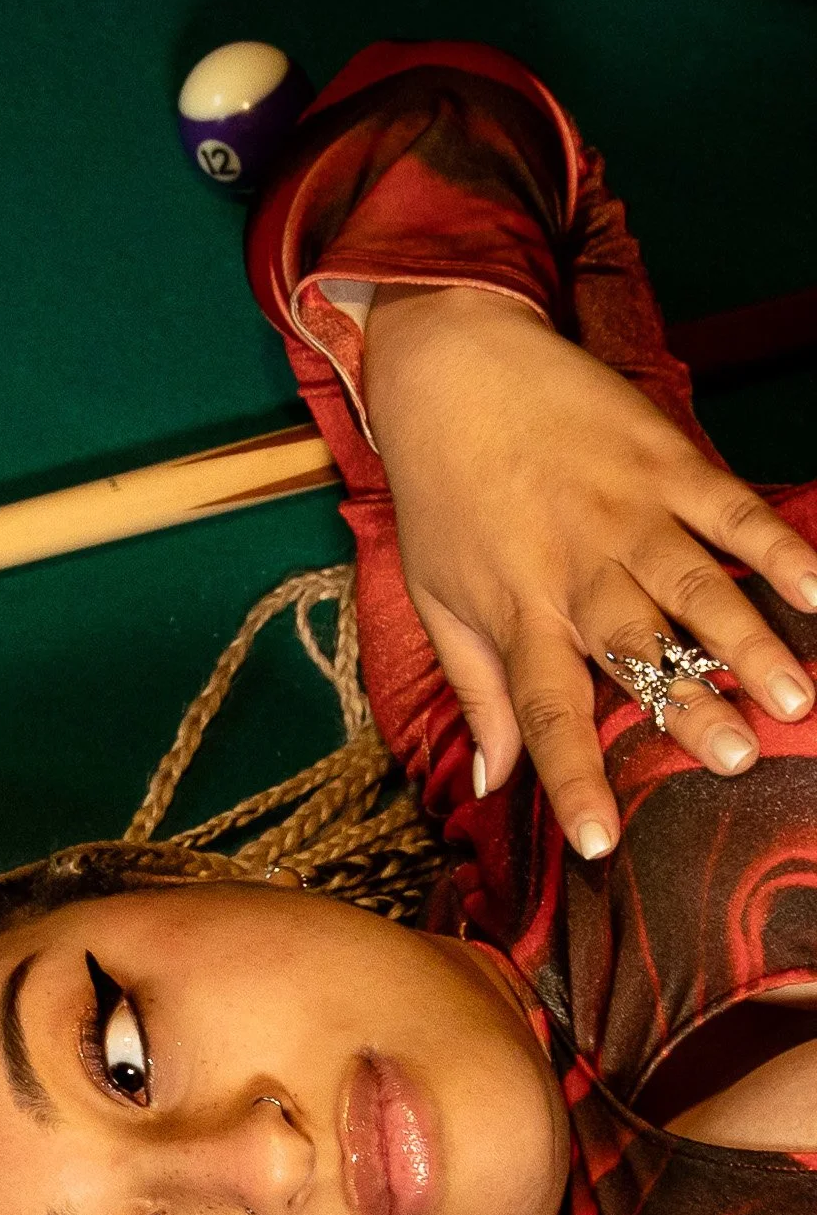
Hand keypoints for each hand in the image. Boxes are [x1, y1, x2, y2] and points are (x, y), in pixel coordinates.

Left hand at [363, 283, 816, 857]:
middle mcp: (575, 570)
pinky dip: (781, 546)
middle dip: (687, 709)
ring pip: (699, 588)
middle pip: (639, 652)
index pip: (545, 714)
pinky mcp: (670, 461)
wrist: (454, 372)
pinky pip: (734, 510)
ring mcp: (628, 513)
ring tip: (796, 697)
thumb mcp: (435, 598)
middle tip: (738, 761)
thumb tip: (489, 782)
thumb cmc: (440, 496)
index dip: (572, 779)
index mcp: (515, 613)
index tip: (600, 843)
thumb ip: (475, 691)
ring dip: (750, 642)